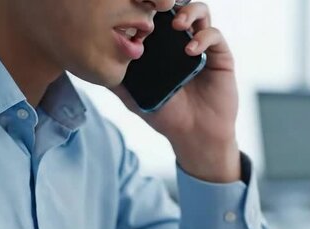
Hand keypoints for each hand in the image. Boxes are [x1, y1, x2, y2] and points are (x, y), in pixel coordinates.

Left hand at [113, 2, 239, 182]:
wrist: (194, 135)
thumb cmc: (166, 116)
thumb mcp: (134, 97)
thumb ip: (116, 80)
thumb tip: (90, 65)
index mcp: (163, 46)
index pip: (157, 16)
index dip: (149, 9)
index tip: (138, 8)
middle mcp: (183, 41)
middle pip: (179, 7)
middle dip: (169, 3)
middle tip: (159, 9)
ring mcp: (202, 47)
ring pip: (200, 12)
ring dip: (189, 11)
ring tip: (178, 25)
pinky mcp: (220, 56)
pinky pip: (214, 35)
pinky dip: (203, 36)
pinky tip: (191, 50)